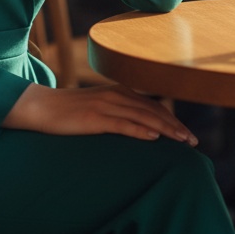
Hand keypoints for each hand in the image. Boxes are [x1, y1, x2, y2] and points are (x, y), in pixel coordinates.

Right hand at [3, 82, 197, 145]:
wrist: (40, 107)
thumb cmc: (68, 112)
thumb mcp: (97, 109)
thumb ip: (117, 113)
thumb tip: (138, 127)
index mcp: (118, 92)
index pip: (152, 106)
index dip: (172, 120)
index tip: (187, 134)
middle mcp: (115, 94)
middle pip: (153, 110)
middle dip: (175, 126)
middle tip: (193, 142)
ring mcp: (105, 105)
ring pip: (143, 116)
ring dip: (165, 129)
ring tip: (182, 141)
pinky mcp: (94, 117)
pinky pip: (122, 123)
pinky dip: (140, 129)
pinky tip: (153, 137)